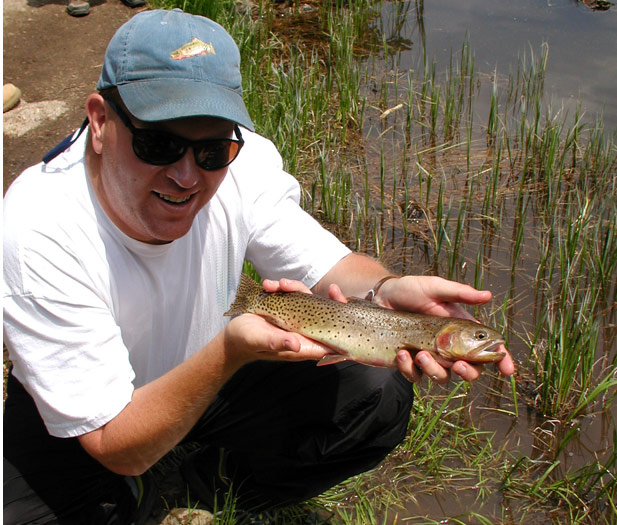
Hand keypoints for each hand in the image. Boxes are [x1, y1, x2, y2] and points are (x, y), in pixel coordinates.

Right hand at [224, 278, 332, 364]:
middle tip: (334, 288)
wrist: (234, 335)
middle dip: (331, 301)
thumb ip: (277, 342)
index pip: (330, 340)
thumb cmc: (247, 341)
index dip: (342, 327)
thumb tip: (297, 344)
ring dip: (294, 288)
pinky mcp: (287, 308)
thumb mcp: (259, 340)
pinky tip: (267, 285)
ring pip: (308, 300)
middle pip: (326, 317)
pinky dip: (282, 287)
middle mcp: (302, 332)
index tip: (348, 310)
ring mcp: (295, 319)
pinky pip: (293, 294)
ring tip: (272, 285)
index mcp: (301, 345)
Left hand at [376, 275, 514, 382]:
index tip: (508, 370)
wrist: (382, 297)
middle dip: (469, 373)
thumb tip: (488, 296)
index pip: (487, 349)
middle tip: (459, 364)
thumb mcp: (436, 287)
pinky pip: (415, 376)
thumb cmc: (411, 289)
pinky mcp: (410, 362)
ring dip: (435, 370)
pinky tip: (402, 354)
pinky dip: (409, 369)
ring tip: (421, 354)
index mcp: (462, 330)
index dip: (501, 361)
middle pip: (470, 370)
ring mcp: (430, 357)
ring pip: (443, 377)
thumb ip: (460, 293)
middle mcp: (450, 347)